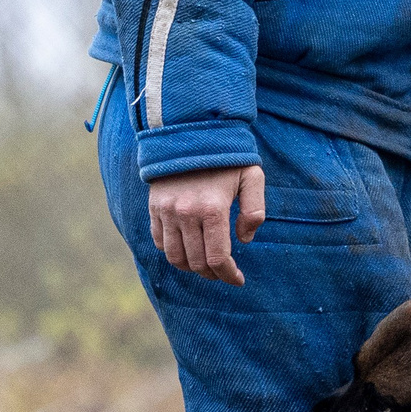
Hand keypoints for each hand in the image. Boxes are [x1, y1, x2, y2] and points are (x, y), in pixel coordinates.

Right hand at [149, 164, 265, 284]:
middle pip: (196, 263)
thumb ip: (255, 210)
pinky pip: (159, 242)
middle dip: (213, 274)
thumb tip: (244, 239)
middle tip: (224, 272)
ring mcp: (166, 211)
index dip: (229, 275)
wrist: (189, 132)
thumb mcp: (252, 177)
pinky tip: (188, 248)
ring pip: (174, 257)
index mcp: (212, 208)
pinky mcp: (154, 207)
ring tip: (206, 265)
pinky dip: (173, 252)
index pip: (218, 258)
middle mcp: (186, 213)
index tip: (238, 279)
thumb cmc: (227, 157)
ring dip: (191, 267)